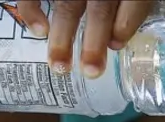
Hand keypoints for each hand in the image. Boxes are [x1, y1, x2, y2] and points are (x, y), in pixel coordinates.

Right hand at [16, 0, 155, 77]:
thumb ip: (130, 4)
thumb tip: (117, 39)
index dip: (127, 22)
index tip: (116, 46)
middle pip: (99, 6)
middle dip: (94, 41)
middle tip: (91, 72)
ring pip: (68, 6)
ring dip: (63, 37)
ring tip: (60, 67)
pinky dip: (33, 10)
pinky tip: (40, 32)